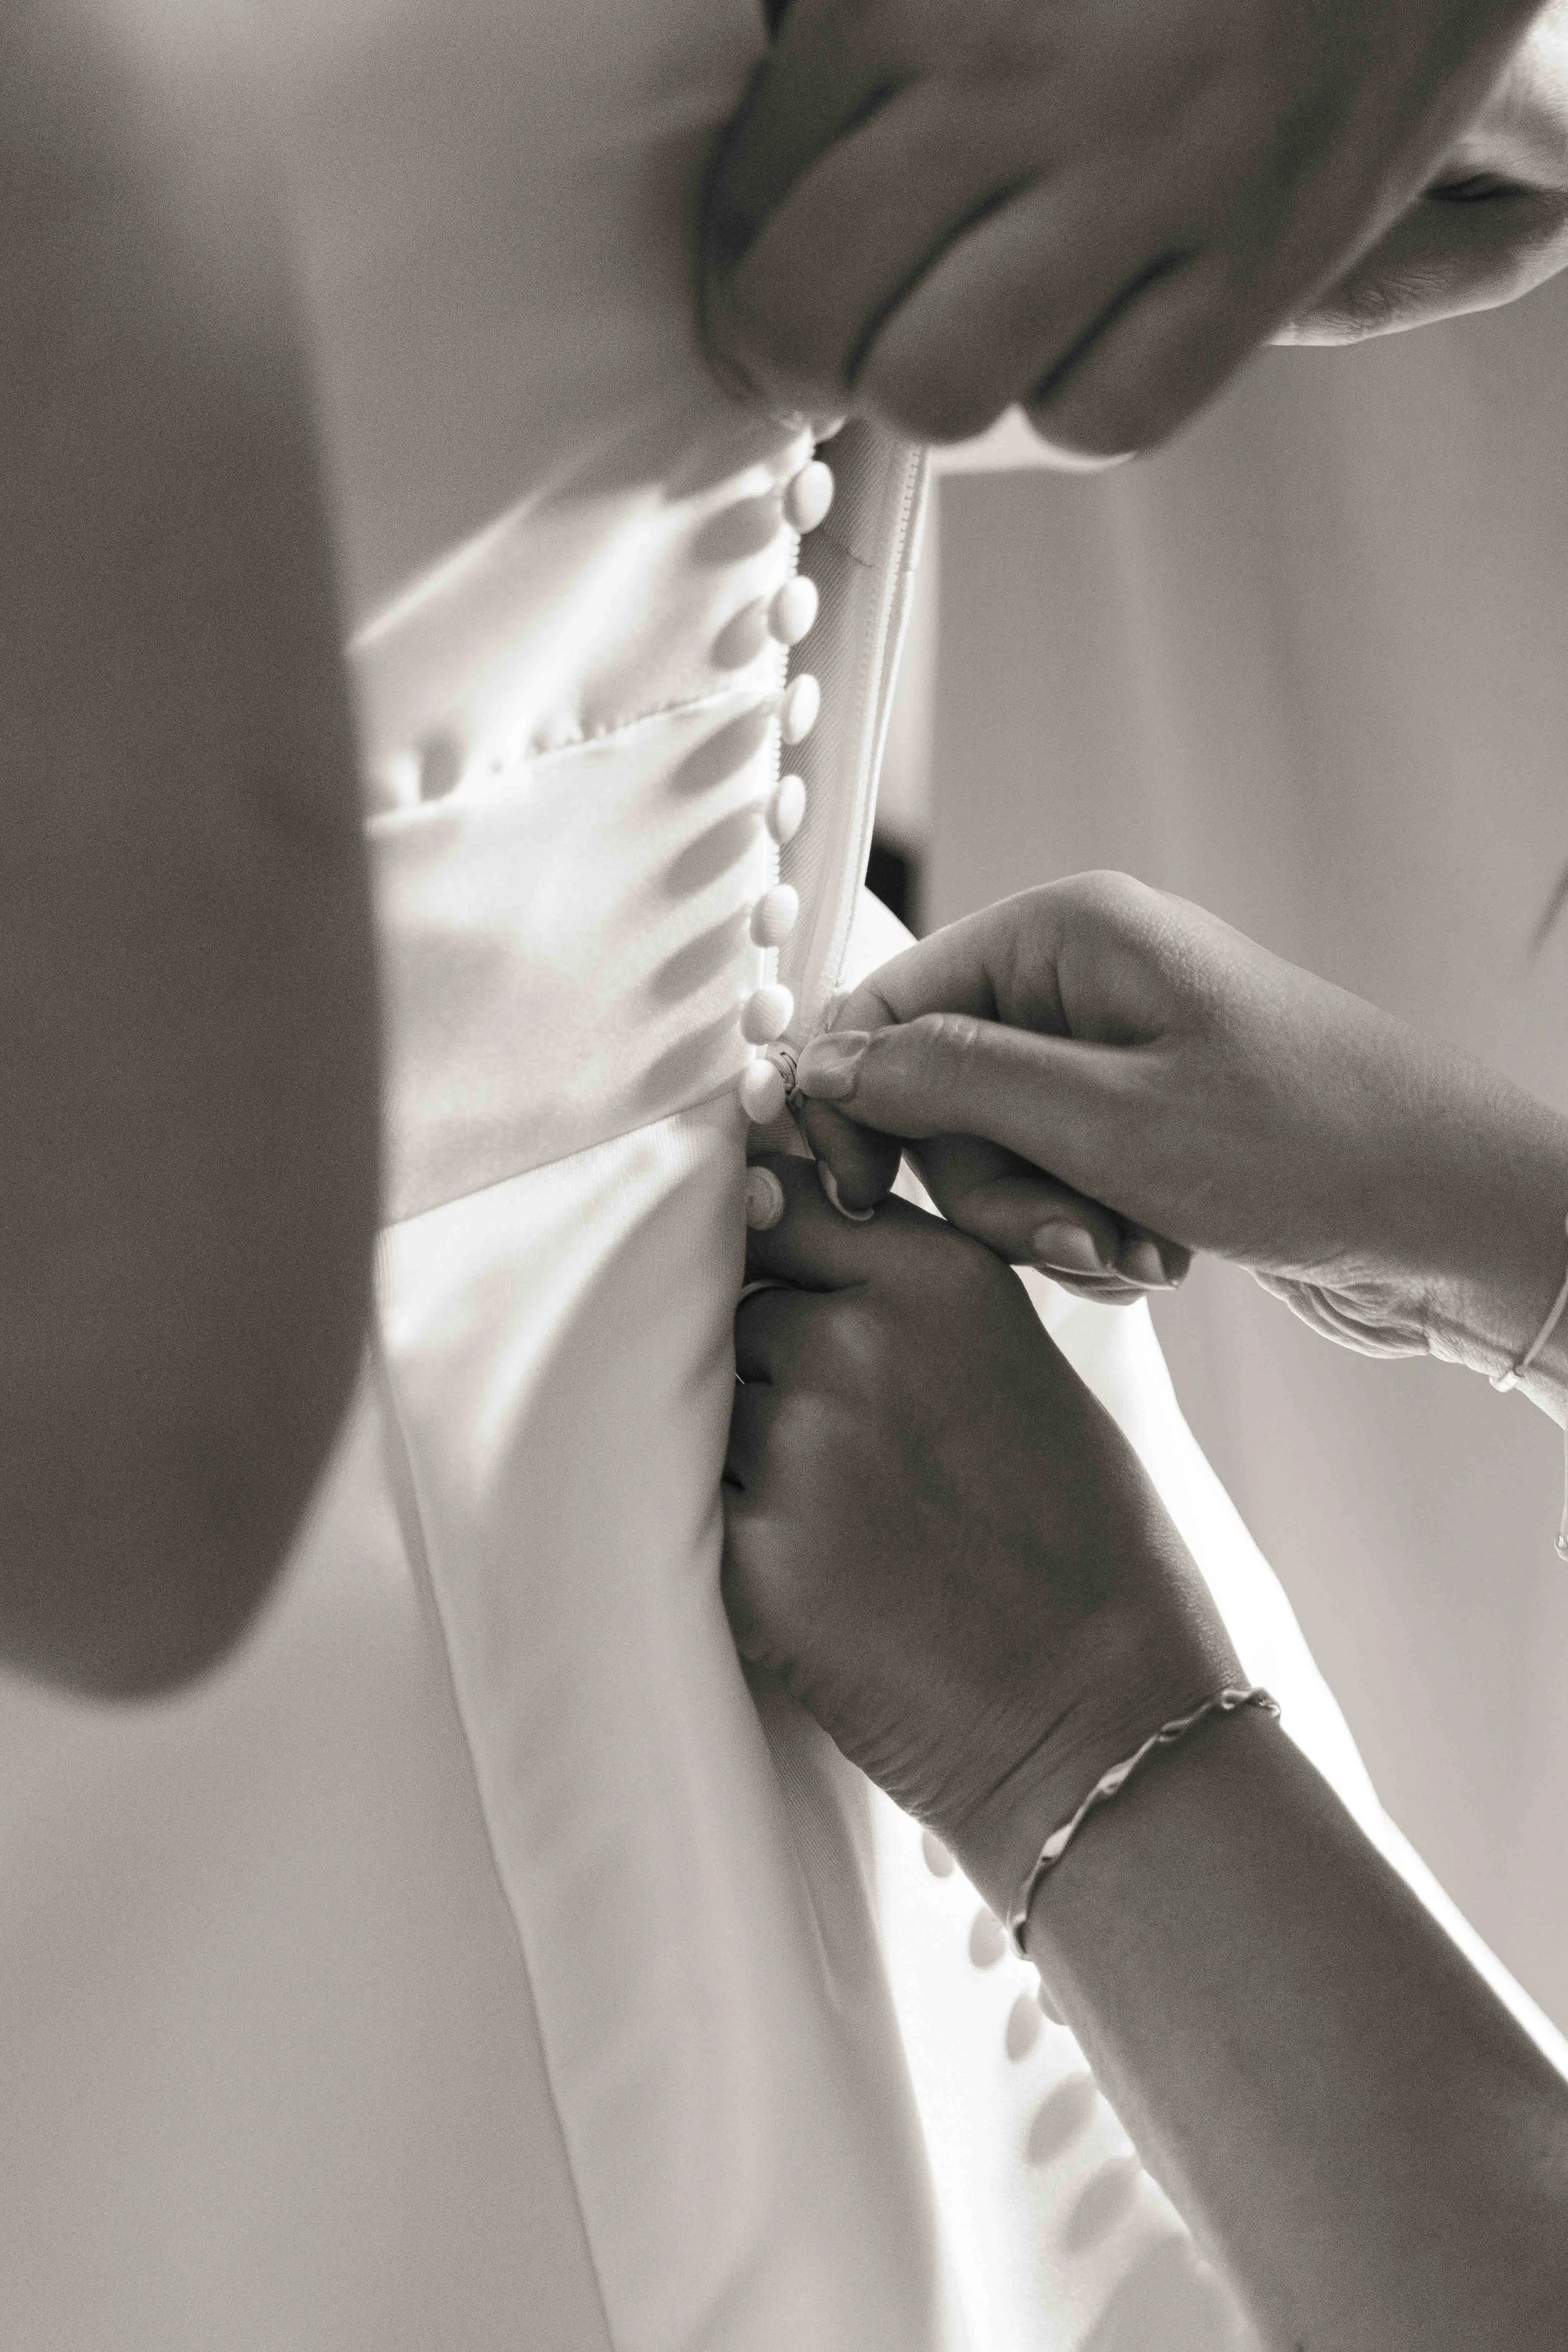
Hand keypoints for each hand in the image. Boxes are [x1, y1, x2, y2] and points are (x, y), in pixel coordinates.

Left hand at [702, 0, 1553, 455]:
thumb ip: (865, 40)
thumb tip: (769, 187)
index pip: (746, 200)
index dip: (738, 270)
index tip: (770, 277)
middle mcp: (1015, 82)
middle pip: (807, 316)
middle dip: (798, 362)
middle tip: (832, 349)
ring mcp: (1144, 178)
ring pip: (935, 391)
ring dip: (928, 391)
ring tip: (962, 338)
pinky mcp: (1260, 258)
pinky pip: (1103, 418)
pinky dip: (1078, 401)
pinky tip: (1096, 330)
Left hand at [724, 1155, 1238, 1917]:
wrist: (1108, 1715)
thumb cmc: (1082, 1543)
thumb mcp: (1015, 1366)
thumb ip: (904, 1299)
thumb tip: (759, 1209)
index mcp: (938, 1277)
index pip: (780, 1207)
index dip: (770, 1256)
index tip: (778, 1295)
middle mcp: (858, 1340)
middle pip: (736, 1312)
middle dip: (765, 1371)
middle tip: (842, 1456)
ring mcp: (798, 1445)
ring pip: (706, 1411)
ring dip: (745, 1456)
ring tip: (840, 1524)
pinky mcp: (753, 1554)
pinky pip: (694, 1509)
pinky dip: (731, 1538)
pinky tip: (811, 1580)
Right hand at [792, 873, 1567, 1402]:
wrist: (1452, 1218)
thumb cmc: (1307, 1144)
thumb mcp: (1104, 1118)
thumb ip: (947, 1081)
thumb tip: (818, 1060)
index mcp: (1065, 935)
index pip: (885, 1004)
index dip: (854, 1103)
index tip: (861, 1196)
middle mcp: (1082, 983)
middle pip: (937, 1096)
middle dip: (993, 1189)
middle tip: (1076, 1231)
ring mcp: (1112, 1058)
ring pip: (994, 1160)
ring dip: (1050, 1226)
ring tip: (1139, 1248)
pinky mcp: (1140, 1130)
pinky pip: (1054, 1191)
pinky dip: (1092, 1236)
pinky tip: (1163, 1253)